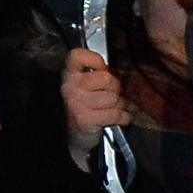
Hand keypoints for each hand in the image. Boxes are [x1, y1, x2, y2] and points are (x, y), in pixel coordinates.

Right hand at [60, 45, 126, 170]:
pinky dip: (123, 118)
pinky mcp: (85, 119)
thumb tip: (121, 69)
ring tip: (114, 109)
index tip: (102, 68)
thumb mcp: (87, 87)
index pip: (77, 56)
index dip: (95, 59)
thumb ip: (99, 74)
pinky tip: (118, 119)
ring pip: (114, 98)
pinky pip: (116, 114)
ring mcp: (76, 103)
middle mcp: (70, 87)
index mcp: (69, 75)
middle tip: (113, 95)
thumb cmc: (86, 107)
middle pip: (106, 79)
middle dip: (116, 88)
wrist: (76, 136)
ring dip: (120, 105)